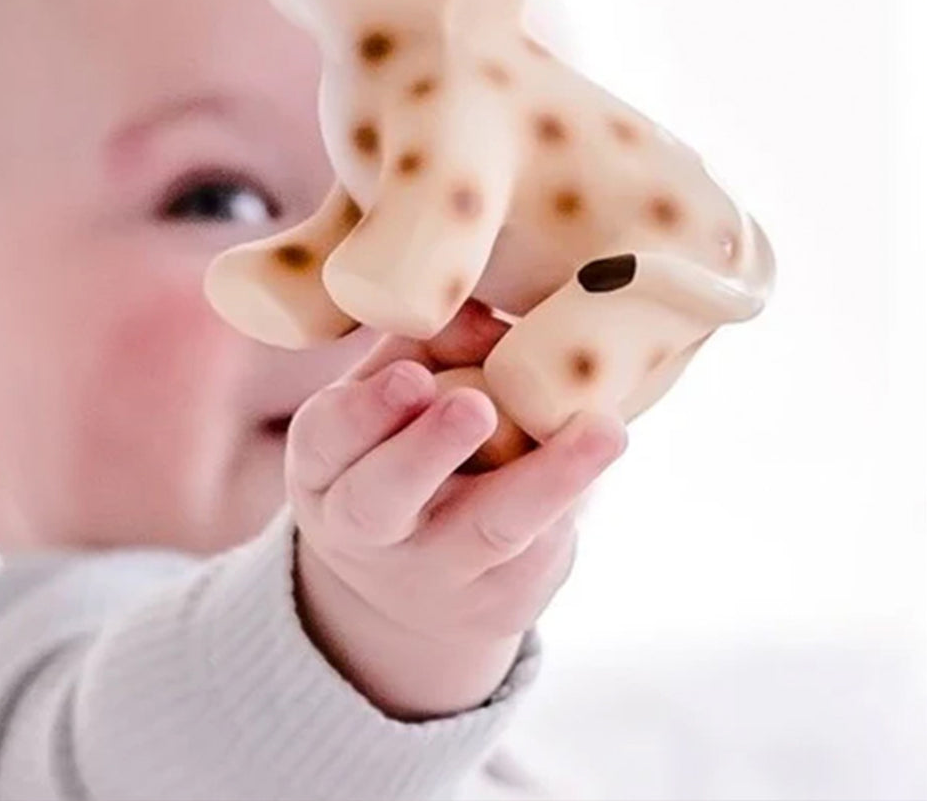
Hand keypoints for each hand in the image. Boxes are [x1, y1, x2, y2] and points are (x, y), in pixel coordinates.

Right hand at [286, 302, 625, 718]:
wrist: (416, 576)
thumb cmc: (402, 442)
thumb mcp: (389, 390)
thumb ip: (428, 344)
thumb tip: (488, 322)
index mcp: (323, 466)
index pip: (326, 441)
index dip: (365, 412)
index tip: (413, 377)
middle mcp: (362, 530)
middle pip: (380, 501)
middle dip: (427, 451)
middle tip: (476, 407)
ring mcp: (432, 575)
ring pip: (487, 532)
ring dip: (546, 479)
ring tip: (602, 431)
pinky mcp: (499, 603)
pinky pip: (540, 549)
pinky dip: (575, 494)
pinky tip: (604, 447)